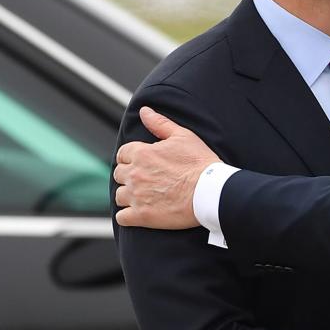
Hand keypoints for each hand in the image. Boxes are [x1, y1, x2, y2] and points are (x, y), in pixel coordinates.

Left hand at [113, 107, 218, 229]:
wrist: (211, 192)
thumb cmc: (200, 164)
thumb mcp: (183, 136)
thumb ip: (160, 123)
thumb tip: (144, 111)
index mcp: (142, 153)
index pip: (123, 154)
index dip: (132, 157)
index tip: (142, 163)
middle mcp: (135, 174)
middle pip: (119, 174)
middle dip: (130, 176)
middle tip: (147, 180)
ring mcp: (136, 196)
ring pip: (120, 195)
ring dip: (129, 196)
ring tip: (146, 197)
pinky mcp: (141, 216)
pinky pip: (122, 217)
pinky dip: (128, 216)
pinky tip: (141, 213)